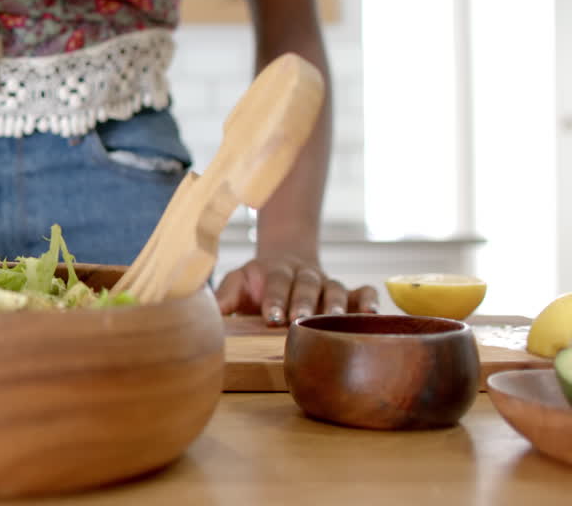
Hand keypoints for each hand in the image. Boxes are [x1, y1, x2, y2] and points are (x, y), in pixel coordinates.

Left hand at [214, 252, 378, 325]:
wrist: (286, 263)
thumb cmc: (258, 282)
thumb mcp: (238, 283)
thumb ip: (225, 296)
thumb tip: (209, 311)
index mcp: (276, 271)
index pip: (276, 281)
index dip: (274, 298)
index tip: (271, 317)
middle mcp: (305, 275)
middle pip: (307, 284)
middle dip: (304, 302)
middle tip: (299, 320)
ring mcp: (328, 283)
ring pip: (335, 288)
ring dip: (336, 303)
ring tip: (337, 319)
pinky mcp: (348, 293)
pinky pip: (364, 292)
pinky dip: (370, 300)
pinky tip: (374, 314)